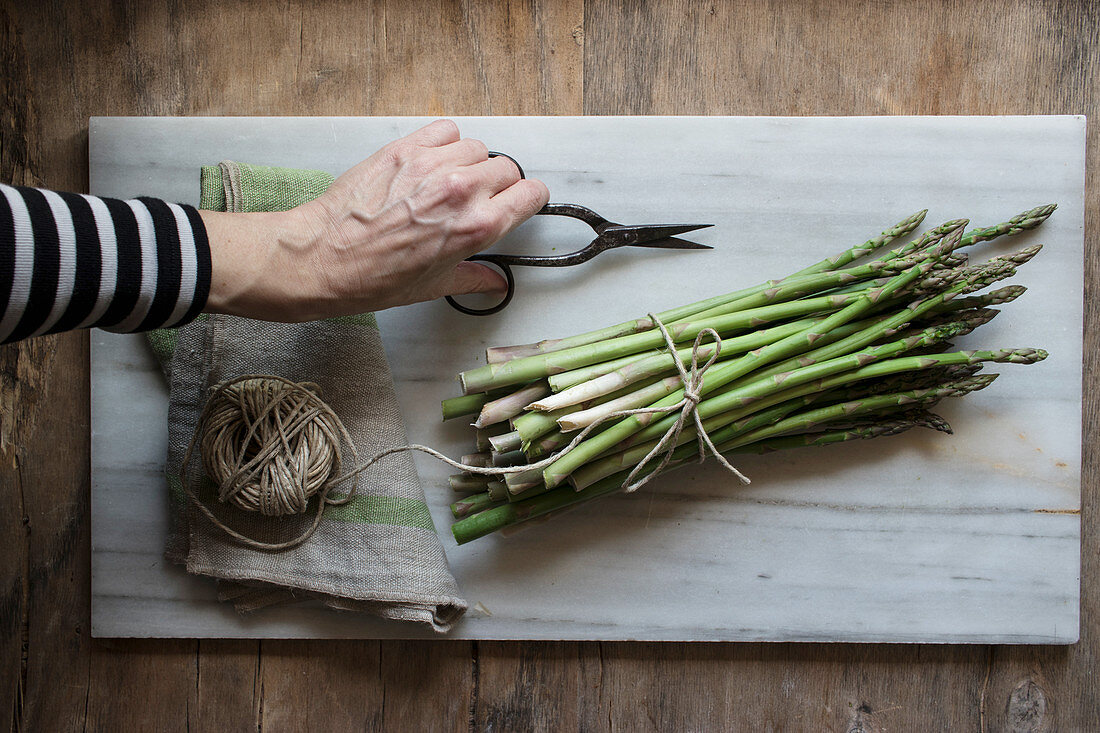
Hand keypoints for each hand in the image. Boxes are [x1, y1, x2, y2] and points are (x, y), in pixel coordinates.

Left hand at [201, 120, 549, 320]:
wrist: (322, 258)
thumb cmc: (371, 278)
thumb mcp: (431, 287)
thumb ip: (472, 278)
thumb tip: (494, 282)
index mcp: (476, 228)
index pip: (531, 193)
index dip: (528, 199)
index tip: (520, 203)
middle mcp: (461, 191)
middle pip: (506, 168)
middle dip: (499, 184)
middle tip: (478, 199)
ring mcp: (433, 166)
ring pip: (476, 146)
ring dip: (470, 162)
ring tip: (450, 181)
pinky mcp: (405, 149)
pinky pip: (445, 130)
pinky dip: (445, 141)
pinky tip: (432, 161)